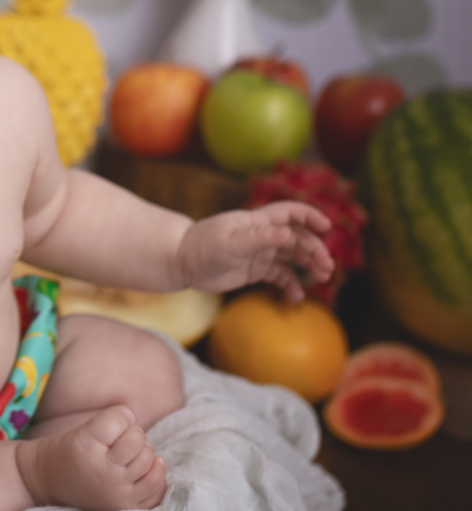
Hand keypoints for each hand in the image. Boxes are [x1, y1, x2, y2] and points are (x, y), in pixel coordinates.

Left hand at [174, 203, 333, 302]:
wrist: (183, 262)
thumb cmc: (204, 246)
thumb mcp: (232, 241)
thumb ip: (260, 237)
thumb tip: (289, 234)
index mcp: (257, 221)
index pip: (289, 213)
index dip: (310, 216)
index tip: (327, 227)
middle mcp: (262, 235)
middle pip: (297, 238)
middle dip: (314, 249)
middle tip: (326, 267)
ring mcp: (259, 252)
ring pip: (292, 256)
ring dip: (308, 264)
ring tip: (322, 277)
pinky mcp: (254, 270)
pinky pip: (279, 275)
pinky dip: (290, 284)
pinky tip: (296, 297)